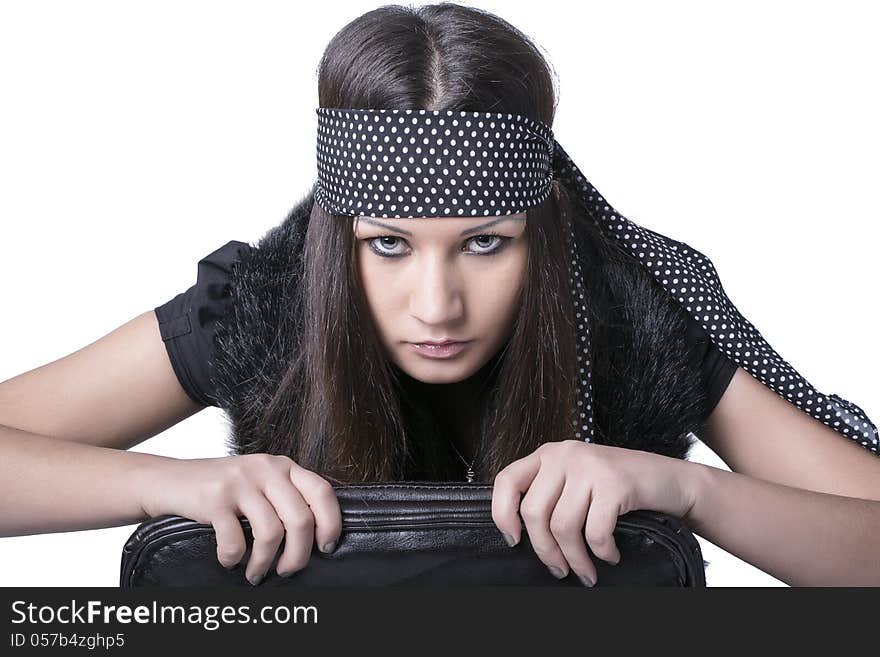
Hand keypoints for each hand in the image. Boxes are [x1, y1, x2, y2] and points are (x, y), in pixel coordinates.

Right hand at [139, 454, 341, 585]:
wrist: (171, 480)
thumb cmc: (222, 488)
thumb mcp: (260, 482)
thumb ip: (286, 498)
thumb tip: (315, 538)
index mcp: (283, 466)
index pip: (322, 492)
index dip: (331, 523)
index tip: (327, 547)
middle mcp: (266, 469)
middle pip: (300, 519)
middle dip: (298, 555)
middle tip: (288, 570)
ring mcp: (241, 482)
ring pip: (271, 533)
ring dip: (265, 563)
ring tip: (257, 573)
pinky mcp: (216, 498)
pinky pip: (236, 540)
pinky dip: (234, 559)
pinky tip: (230, 560)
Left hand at [491, 440, 697, 585]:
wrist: (671, 480)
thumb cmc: (620, 488)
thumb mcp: (577, 483)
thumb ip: (550, 496)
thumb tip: (521, 537)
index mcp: (549, 455)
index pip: (507, 481)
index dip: (502, 514)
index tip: (513, 540)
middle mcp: (564, 454)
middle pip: (533, 512)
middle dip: (546, 551)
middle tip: (560, 570)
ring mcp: (589, 466)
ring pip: (562, 526)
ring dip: (575, 559)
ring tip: (587, 572)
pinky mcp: (614, 482)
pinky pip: (594, 531)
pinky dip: (602, 552)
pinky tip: (610, 554)